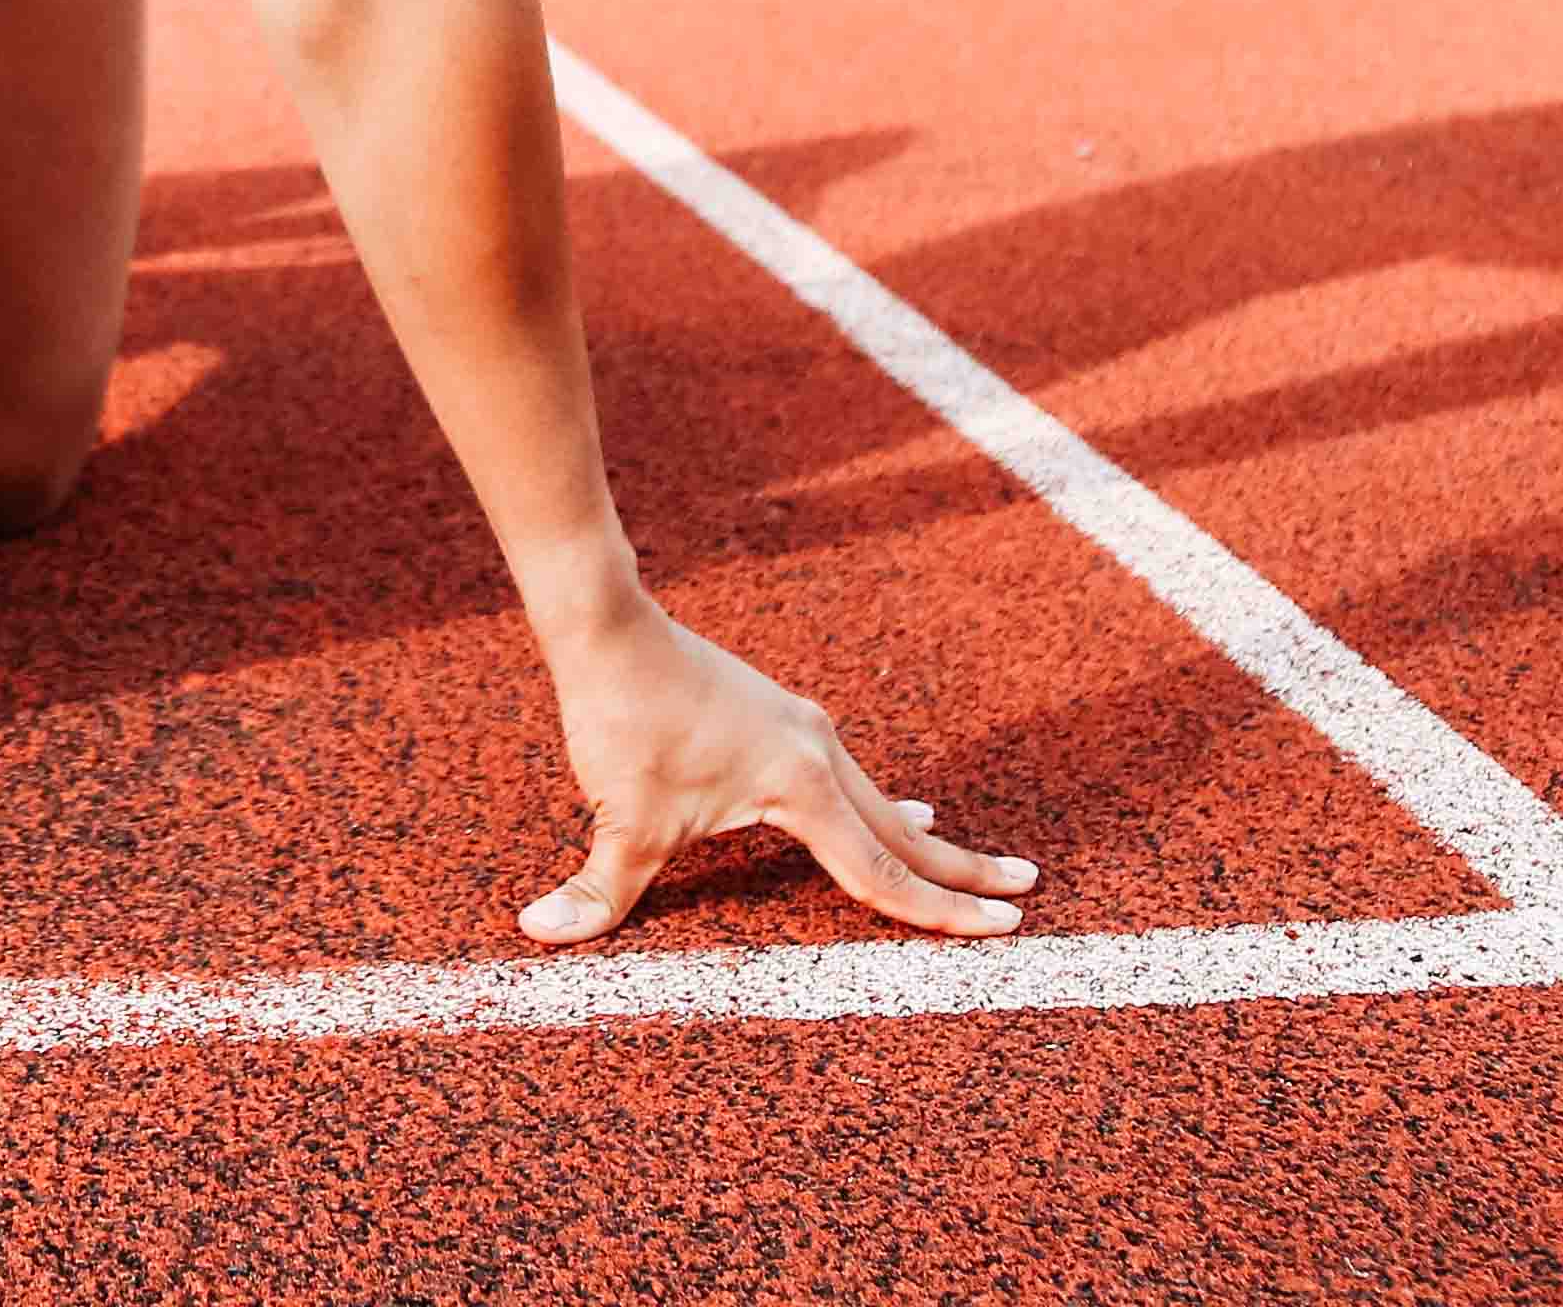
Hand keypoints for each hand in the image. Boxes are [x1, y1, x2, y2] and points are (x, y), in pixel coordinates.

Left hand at [522, 601, 1032, 943]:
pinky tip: (889, 812)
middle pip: (903, 831)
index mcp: (800, 784)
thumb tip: (539, 934)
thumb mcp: (618, 819)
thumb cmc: (623, 719)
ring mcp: (801, 730)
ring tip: (966, 861)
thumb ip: (597, 890)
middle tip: (1024, 891)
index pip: (881, 870)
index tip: (1001, 928)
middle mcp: (816, 753)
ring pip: (877, 801)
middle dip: (961, 871)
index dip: (939, 912)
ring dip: (922, 838)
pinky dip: (879, 807)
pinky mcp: (779, 719)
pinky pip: (847, 778)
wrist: (608, 628)